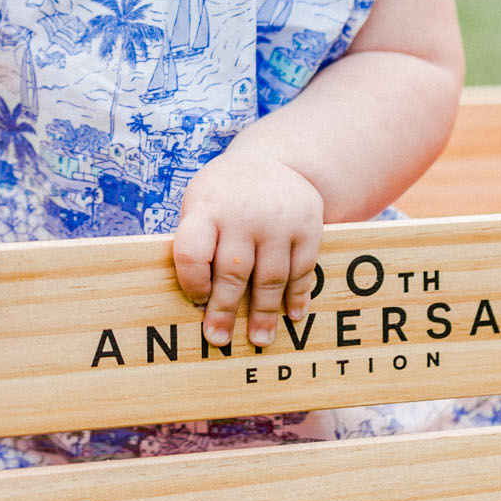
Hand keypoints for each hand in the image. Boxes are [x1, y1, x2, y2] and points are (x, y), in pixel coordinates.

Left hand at [173, 145, 323, 350]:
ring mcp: (278, 221)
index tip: (196, 300)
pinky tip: (293, 315)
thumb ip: (197, 243)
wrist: (273, 160)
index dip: (192, 282)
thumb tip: (196, 303)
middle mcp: (242, 214)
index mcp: (207, 208)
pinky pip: (303, 269)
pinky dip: (298, 296)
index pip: (192, 253)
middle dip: (224, 311)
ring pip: (270, 277)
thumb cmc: (224, 195)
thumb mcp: (200, 204)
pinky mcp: (309, 226)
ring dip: (265, 313)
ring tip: (259, 339)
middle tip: (218, 340)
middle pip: (232, 272)